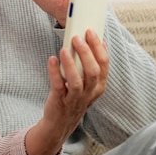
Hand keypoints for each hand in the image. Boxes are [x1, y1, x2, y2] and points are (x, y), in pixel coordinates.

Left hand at [25, 29, 108, 154]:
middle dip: (86, 53)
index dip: (98, 47)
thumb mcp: (88, 84)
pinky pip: (58, 86)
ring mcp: (75, 98)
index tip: (90, 31)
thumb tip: (100, 42)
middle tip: (77, 37)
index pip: (104, 65)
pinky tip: (52, 59)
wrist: (60, 123)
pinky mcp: (60, 101)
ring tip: (64, 48)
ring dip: (71, 64)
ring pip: (77, 81)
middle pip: (93, 72)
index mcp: (99, 86)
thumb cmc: (74, 97)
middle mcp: (90, 93)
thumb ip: (93, 65)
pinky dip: (55, 72)